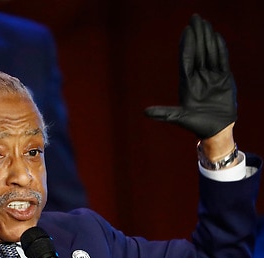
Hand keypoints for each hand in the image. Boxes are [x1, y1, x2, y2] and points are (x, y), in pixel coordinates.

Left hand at [145, 14, 235, 138]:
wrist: (215, 129)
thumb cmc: (196, 125)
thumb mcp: (179, 118)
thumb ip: (164, 113)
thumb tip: (145, 112)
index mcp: (187, 84)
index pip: (186, 60)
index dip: (187, 45)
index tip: (186, 31)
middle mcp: (198, 77)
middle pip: (198, 52)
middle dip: (197, 35)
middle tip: (196, 18)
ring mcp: (211, 77)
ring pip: (209, 53)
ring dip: (208, 38)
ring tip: (205, 23)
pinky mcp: (223, 78)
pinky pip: (221, 60)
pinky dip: (220, 49)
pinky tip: (216, 36)